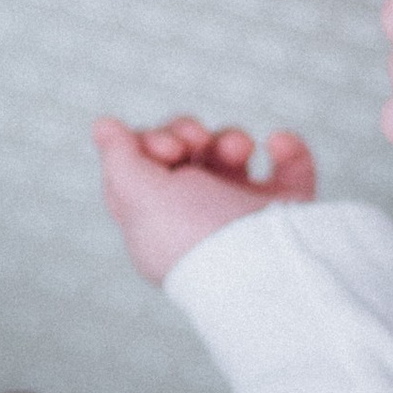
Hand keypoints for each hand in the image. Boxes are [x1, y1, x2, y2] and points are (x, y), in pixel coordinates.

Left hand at [95, 114, 314, 282]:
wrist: (261, 265)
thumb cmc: (194, 237)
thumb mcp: (140, 197)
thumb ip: (120, 159)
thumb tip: (103, 127)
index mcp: (157, 221)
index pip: (141, 168)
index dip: (150, 142)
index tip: (167, 149)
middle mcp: (196, 217)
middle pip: (184, 154)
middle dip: (187, 133)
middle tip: (194, 143)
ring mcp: (242, 214)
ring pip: (231, 155)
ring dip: (231, 137)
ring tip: (240, 149)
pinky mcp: (286, 211)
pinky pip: (289, 167)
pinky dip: (289, 148)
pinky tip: (277, 143)